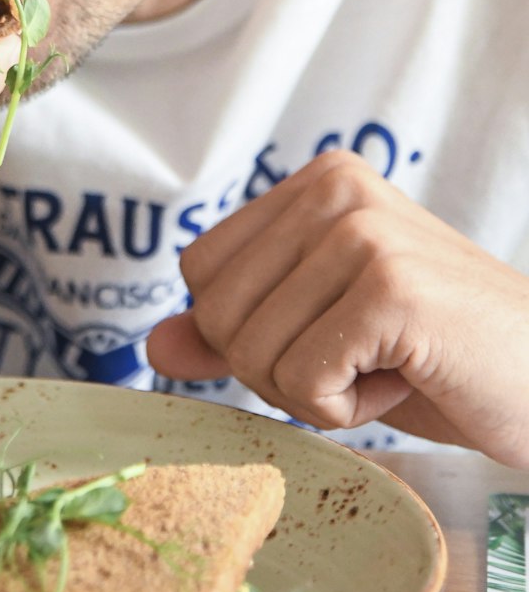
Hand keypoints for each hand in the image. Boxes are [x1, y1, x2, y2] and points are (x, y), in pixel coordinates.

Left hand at [146, 150, 528, 466]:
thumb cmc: (439, 359)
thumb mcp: (322, 338)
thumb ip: (234, 332)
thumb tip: (153, 343)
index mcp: (319, 182)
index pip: (201, 271)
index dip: (250, 331)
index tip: (332, 334)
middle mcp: (338, 189)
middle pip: (216, 313)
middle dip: (277, 368)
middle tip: (363, 358)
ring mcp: (363, 233)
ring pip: (252, 353)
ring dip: (318, 392)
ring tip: (391, 364)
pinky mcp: (389, 287)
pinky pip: (301, 383)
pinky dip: (347, 410)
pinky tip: (407, 378)